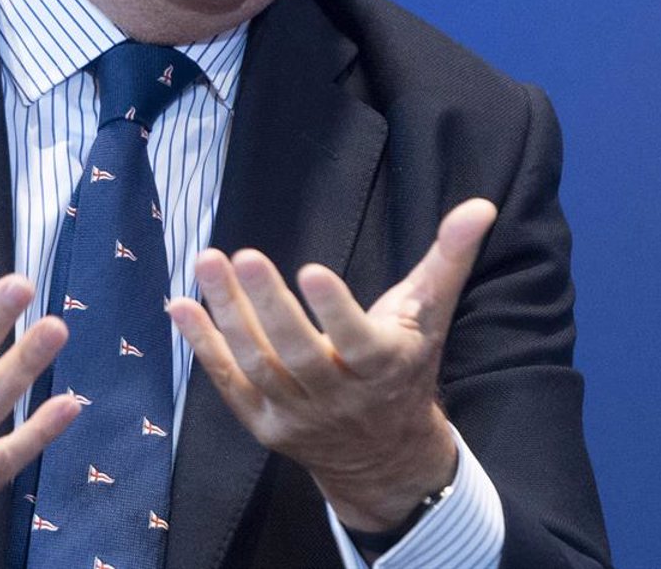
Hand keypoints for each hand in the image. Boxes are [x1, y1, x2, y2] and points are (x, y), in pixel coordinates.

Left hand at [166, 198, 496, 531]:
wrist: (384, 456)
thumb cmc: (405, 368)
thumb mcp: (429, 316)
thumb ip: (449, 259)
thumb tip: (480, 205)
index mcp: (382, 367)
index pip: (356, 340)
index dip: (334, 310)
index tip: (311, 270)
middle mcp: (338, 398)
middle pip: (297, 353)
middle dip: (267, 306)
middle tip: (241, 255)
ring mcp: (296, 416)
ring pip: (258, 366)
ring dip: (227, 315)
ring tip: (207, 262)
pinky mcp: (263, 425)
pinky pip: (228, 384)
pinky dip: (203, 347)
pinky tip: (180, 305)